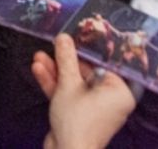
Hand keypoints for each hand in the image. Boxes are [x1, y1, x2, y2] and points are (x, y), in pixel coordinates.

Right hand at [32, 33, 135, 148]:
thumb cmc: (76, 120)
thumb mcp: (68, 84)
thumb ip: (66, 60)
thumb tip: (64, 37)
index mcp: (119, 93)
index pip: (101, 65)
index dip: (82, 53)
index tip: (69, 40)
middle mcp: (110, 101)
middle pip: (85, 75)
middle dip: (63, 63)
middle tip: (51, 47)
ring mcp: (94, 110)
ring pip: (74, 86)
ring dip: (55, 73)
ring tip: (38, 57)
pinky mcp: (79, 117)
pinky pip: (69, 97)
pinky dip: (55, 86)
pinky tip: (38, 70)